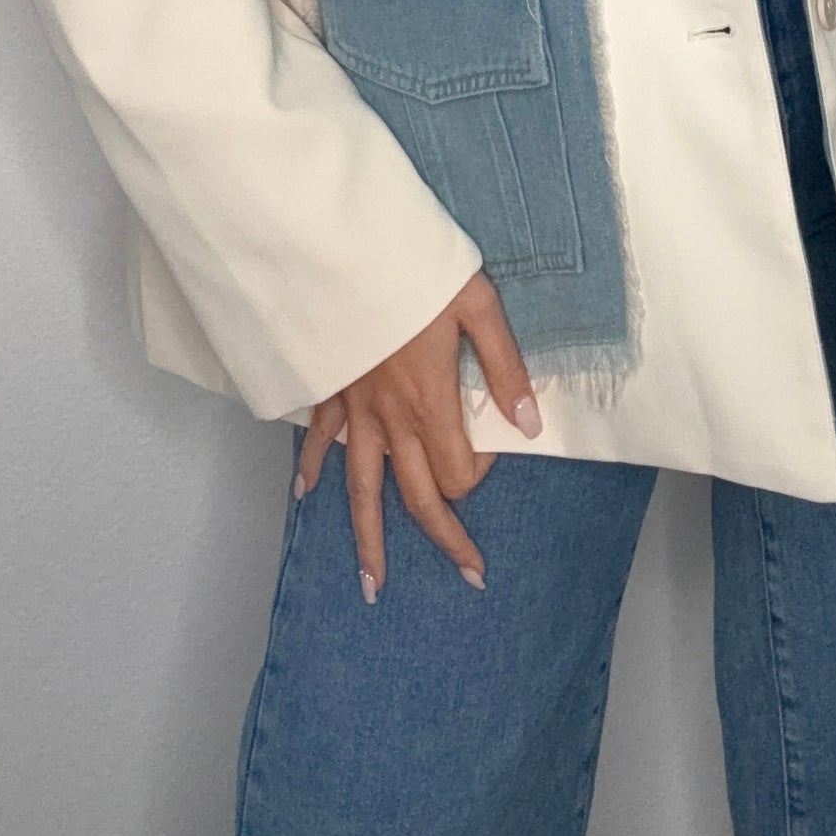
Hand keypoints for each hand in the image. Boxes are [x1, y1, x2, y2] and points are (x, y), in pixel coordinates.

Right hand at [295, 270, 540, 602]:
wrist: (343, 250)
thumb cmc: (415, 270)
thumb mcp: (477, 305)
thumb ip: (504, 367)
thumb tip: (528, 424)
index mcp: (431, 402)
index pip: (458, 472)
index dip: (481, 472)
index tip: (491, 443)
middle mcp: (392, 420)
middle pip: (417, 498)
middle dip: (444, 539)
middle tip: (469, 574)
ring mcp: (356, 411)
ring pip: (363, 490)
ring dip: (369, 541)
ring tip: (375, 586)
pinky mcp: (330, 391)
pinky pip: (318, 441)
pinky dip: (312, 469)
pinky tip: (306, 494)